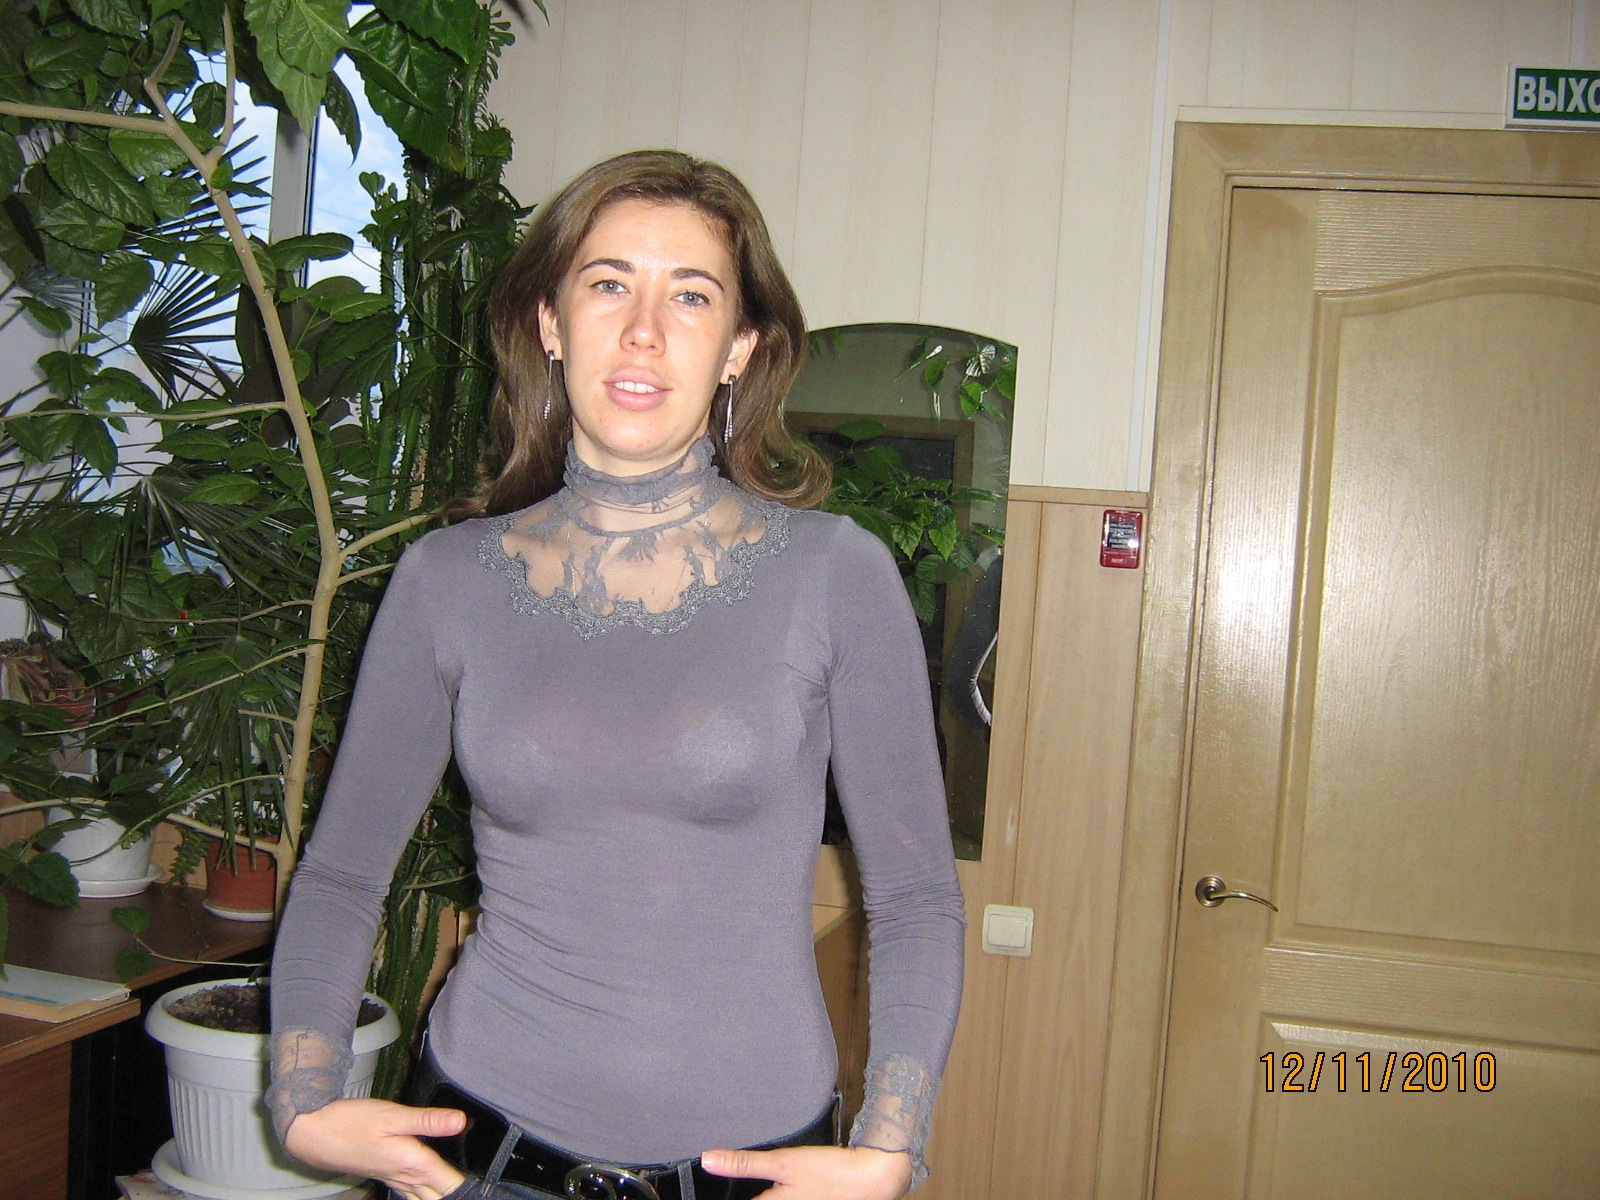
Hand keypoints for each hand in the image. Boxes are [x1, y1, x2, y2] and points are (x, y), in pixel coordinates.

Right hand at [283, 1097, 467, 1199]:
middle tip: (481, 1195)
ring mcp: (394, 1179)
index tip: (490, 1191)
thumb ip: (428, 1120)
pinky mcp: (386, 1175)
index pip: (451, 1184)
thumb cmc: (352, 1123)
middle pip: (439, 1197)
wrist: (315, 1134)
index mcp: (413, 1163)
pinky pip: (411, 1194)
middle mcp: (406, 1177)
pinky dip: (426, 1195)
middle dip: (457, 1196)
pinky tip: (429, 1191)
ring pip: (425, 1198)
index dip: (471, 1188)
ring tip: (461, 1195)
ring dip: (442, 1197)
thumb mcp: (393, 1116)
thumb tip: (460, 1121)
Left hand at [701, 1144, 912, 1199]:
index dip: (723, 1195)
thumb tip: (708, 1160)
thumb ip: (745, 1163)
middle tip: (753, 1176)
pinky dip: (779, 1194)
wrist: (875, 1180)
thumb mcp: (785, 1162)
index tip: (705, 1190)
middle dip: (749, 1190)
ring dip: (762, 1192)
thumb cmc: (830, 1172)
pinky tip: (786, 1188)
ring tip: (773, 1182)